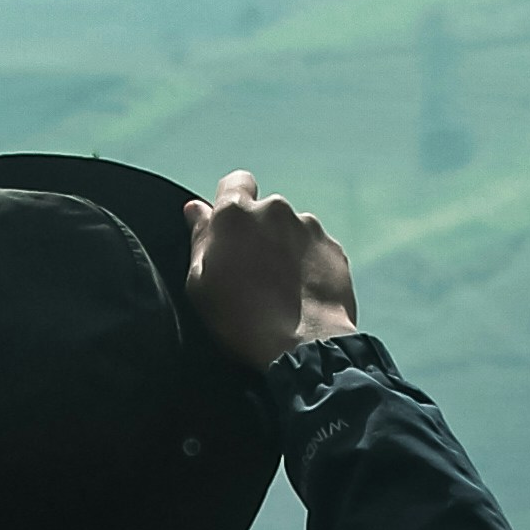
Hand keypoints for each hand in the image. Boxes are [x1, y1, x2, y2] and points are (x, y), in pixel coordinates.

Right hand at [183, 169, 357, 370]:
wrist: (304, 347)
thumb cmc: (241, 319)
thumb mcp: (200, 283)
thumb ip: (200, 238)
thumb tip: (196, 209)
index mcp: (236, 214)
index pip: (235, 181)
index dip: (231, 201)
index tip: (229, 229)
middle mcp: (276, 210)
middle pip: (264, 212)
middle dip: (259, 233)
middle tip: (252, 273)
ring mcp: (309, 228)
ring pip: (291, 231)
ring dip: (284, 250)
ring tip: (281, 290)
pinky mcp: (334, 249)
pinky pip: (316, 250)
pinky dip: (308, 266)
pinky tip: (302, 296)